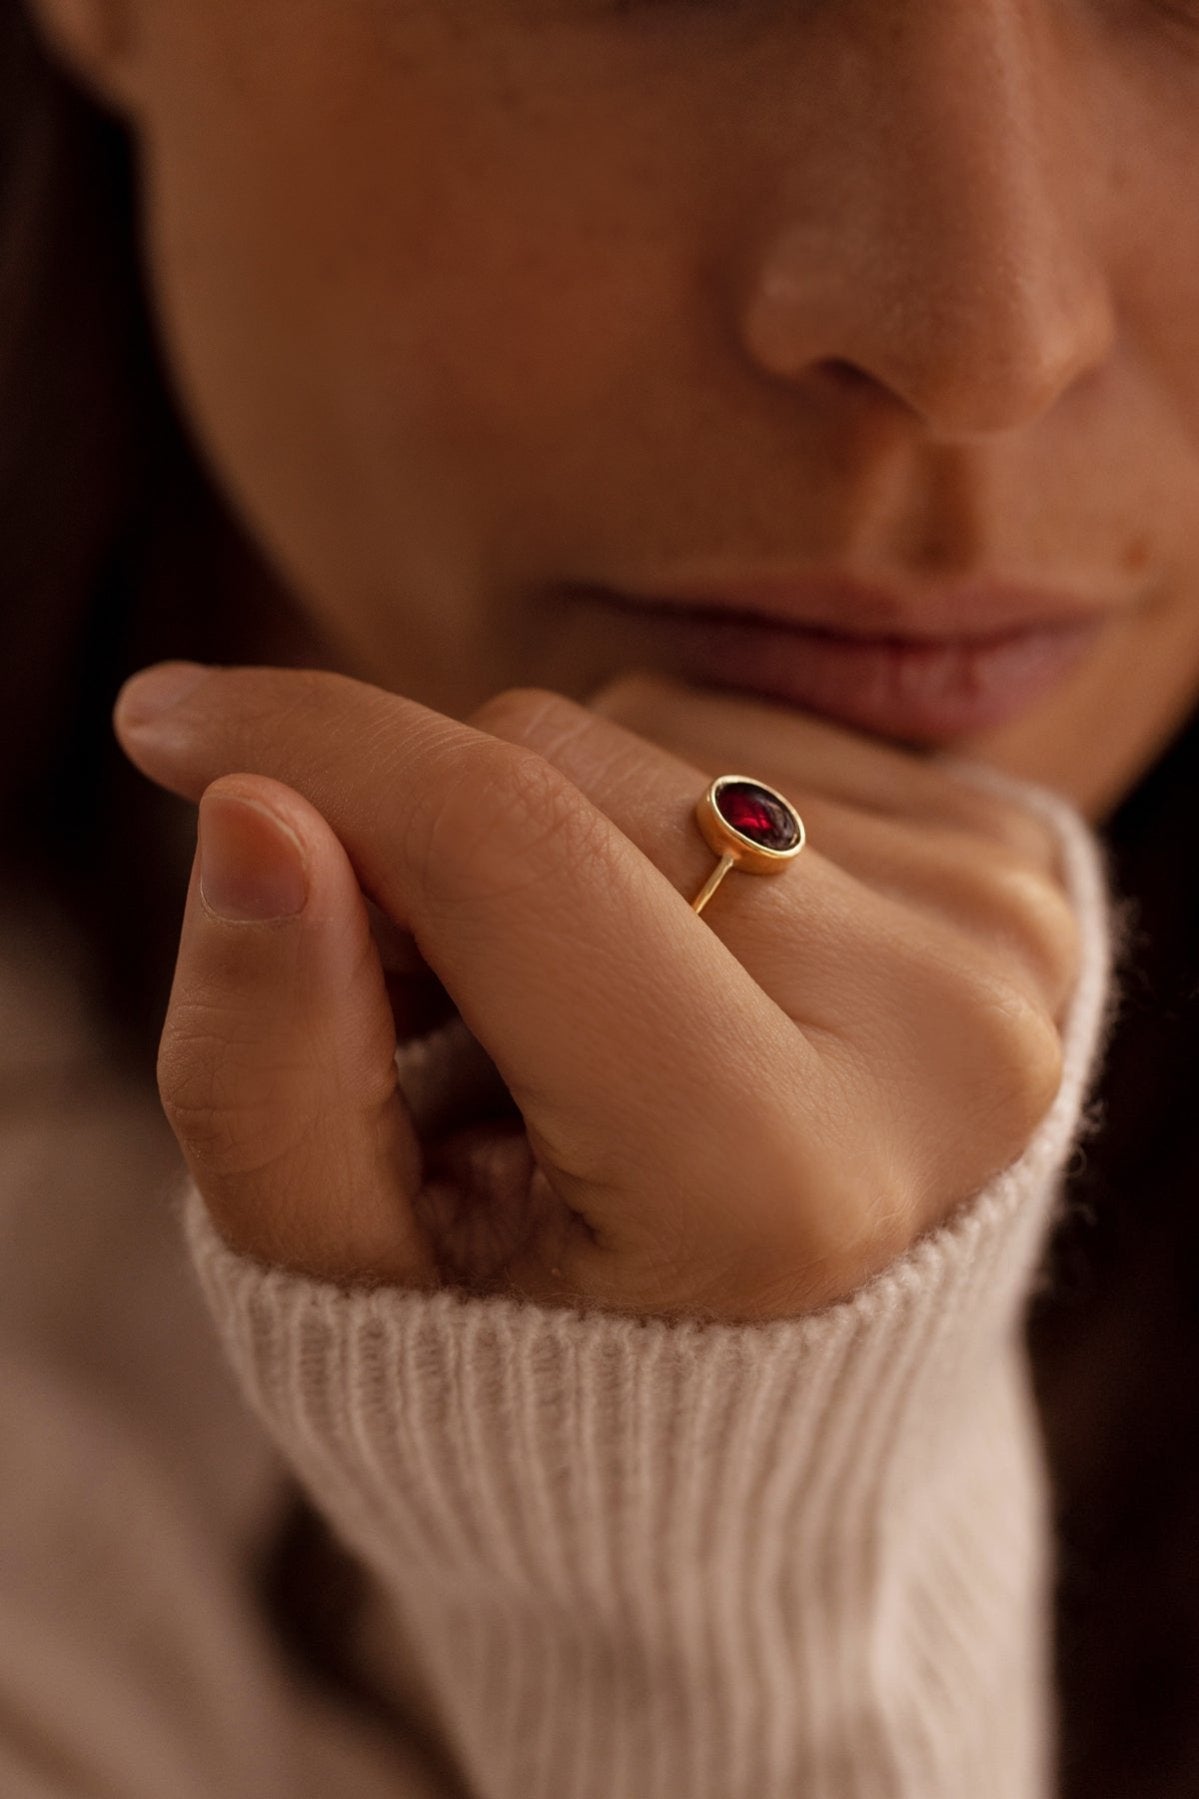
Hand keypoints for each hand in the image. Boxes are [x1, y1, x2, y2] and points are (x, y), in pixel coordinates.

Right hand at [113, 665, 1077, 1321]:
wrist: (796, 1407)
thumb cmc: (551, 1365)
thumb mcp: (360, 1274)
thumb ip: (271, 1067)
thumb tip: (249, 807)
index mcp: (782, 1178)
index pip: (511, 855)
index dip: (314, 751)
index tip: (166, 720)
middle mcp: (944, 1037)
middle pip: (565, 773)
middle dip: (427, 844)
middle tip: (430, 1008)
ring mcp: (1007, 935)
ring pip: (654, 731)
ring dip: (552, 836)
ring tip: (572, 1017)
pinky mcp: (1023, 863)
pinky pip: (755, 735)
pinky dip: (663, 819)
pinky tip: (677, 961)